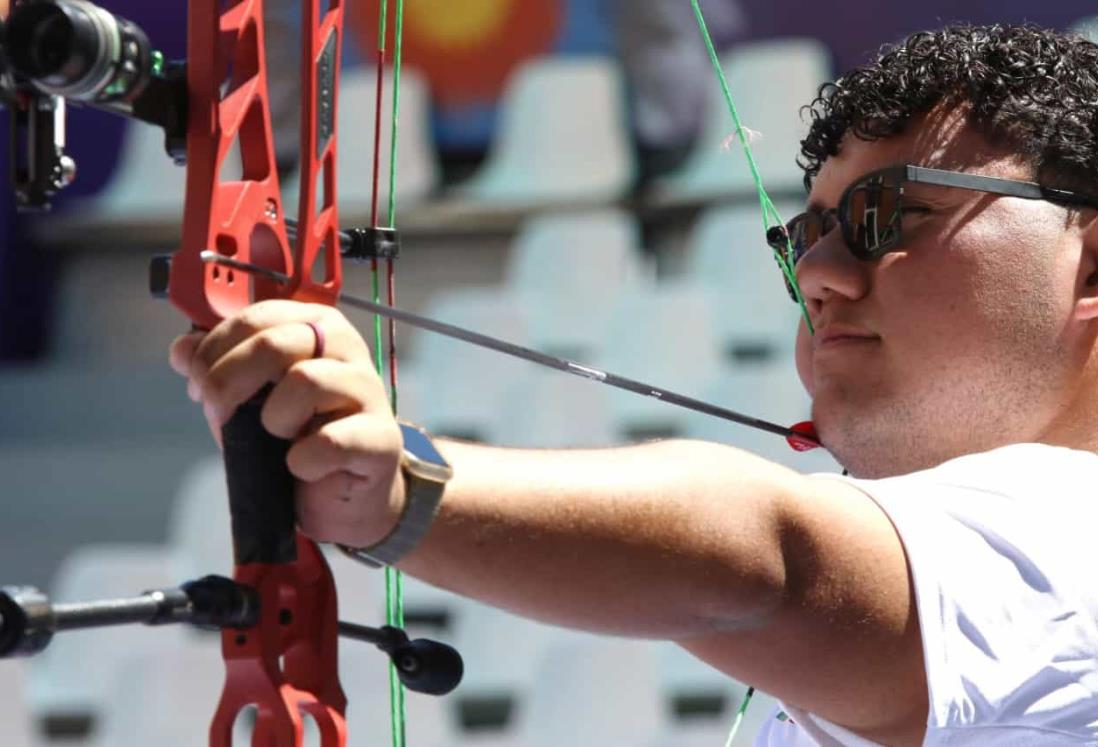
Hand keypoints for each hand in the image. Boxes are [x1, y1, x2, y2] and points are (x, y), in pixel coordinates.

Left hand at [169, 300, 404, 547]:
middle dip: (228, 382)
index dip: (215, 349)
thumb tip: (182, 349)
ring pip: (305, 381)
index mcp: (315, 325)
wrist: (339, 494)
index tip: (199, 385)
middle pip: (275, 343)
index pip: (257, 316)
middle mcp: (346, 348)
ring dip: (274, 419)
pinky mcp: (381, 438)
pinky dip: (302, 460)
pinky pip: (330, 441)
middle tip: (219, 414)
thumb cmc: (296, 437)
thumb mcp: (245, 400)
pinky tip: (301, 466)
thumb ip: (216, 369)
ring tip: (278, 439)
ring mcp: (368, 391)